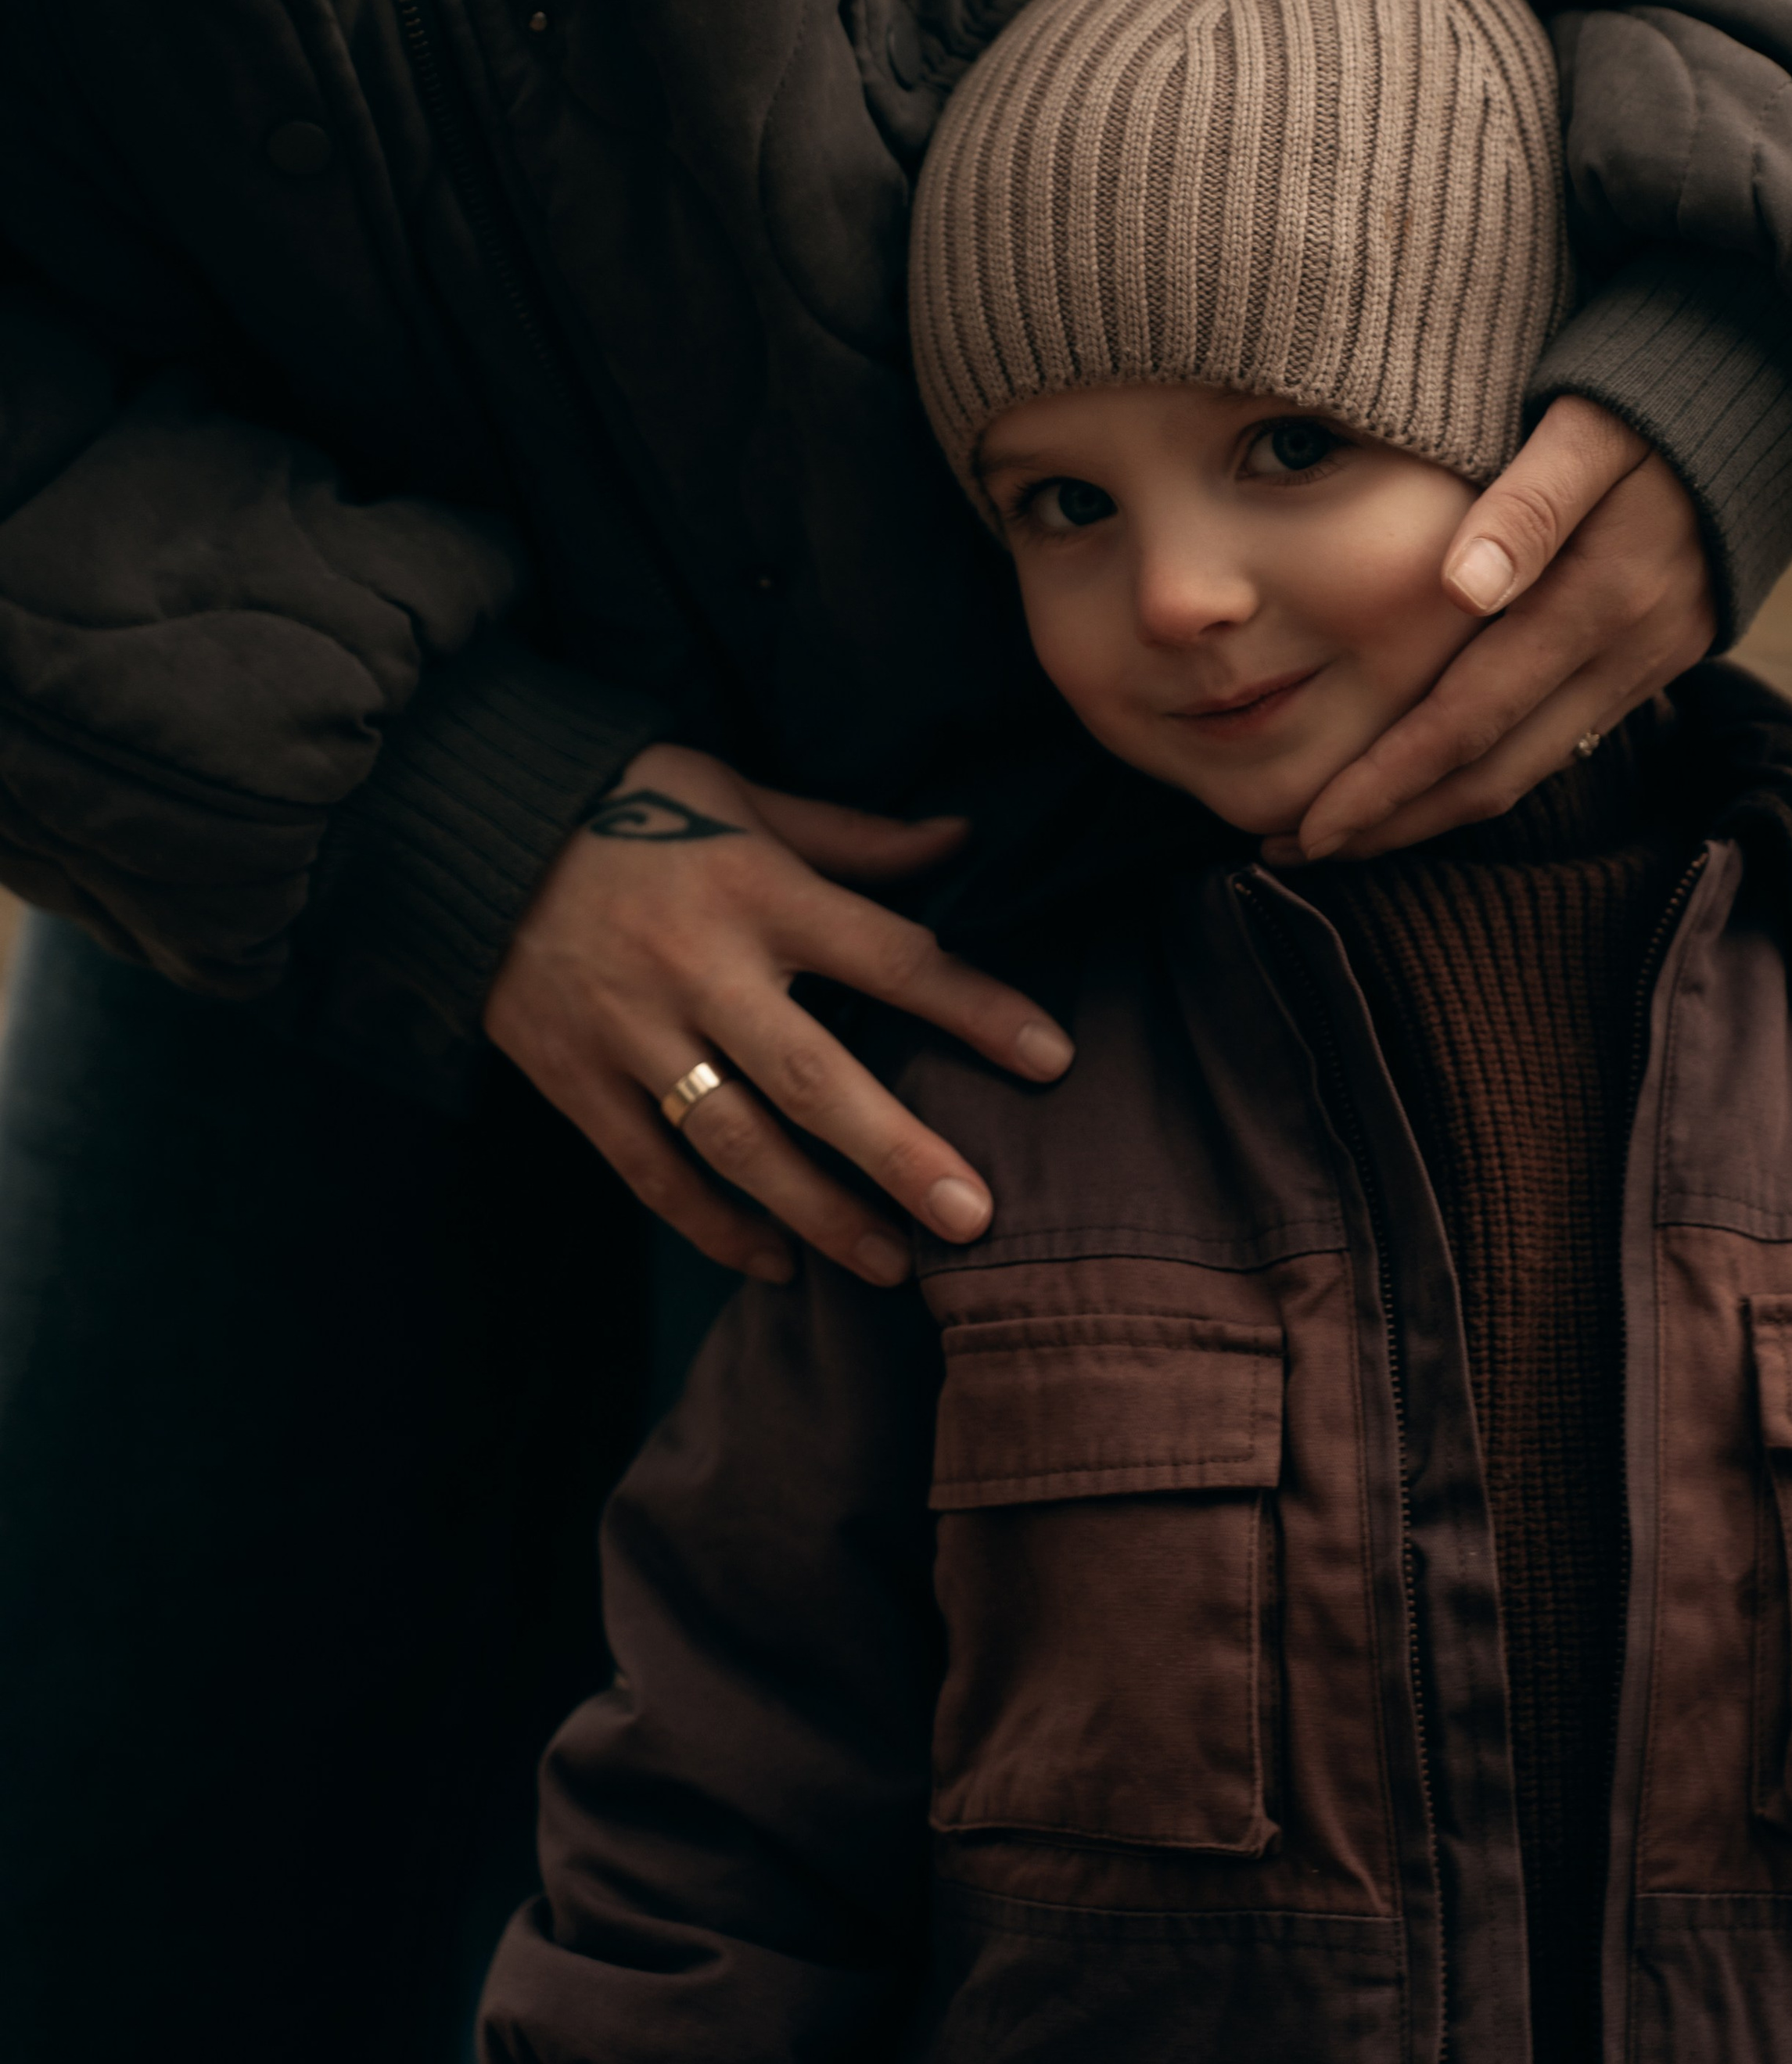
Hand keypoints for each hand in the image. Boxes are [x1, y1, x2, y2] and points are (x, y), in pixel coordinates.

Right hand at [485, 742, 1072, 1286]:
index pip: (890, 955)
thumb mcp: (743, 796)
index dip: (974, 1007)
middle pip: (814, 1076)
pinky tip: (775, 1264)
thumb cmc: (630, 804)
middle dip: (898, 1152)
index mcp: (757, 889)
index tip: (1052, 1059)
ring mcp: (632, 1033)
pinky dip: (712, 1226)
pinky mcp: (575, 1079)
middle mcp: (700, 969)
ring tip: (890, 1267)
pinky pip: (651, 1171)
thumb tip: (961, 839)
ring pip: (735, 1142)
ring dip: (817, 1212)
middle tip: (975, 1217)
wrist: (467, 827)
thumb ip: (853, 836)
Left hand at [1271, 397, 1714, 863]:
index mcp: (1599, 598)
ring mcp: (1648, 664)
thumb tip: (1461, 587)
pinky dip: (1490, 773)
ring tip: (1350, 834)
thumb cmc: (1654, 395)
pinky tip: (1433, 781)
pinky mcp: (1656, 661)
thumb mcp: (1590, 425)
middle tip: (1300, 848)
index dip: (1388, 780)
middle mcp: (1627, 650)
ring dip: (1439, 812)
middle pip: (1496, 771)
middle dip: (1397, 822)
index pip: (1471, 717)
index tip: (1311, 824)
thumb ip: (1528, 504)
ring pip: (1531, 770)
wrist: (1779, 399)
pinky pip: (1564, 742)